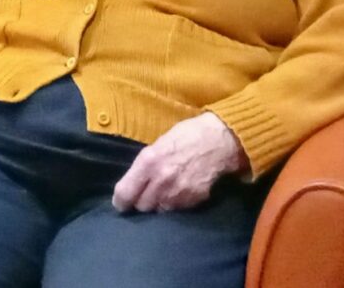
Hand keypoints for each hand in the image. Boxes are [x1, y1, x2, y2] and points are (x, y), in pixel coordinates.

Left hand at [112, 112, 248, 212]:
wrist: (222, 139)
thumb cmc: (189, 134)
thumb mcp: (160, 143)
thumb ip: (146, 164)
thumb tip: (134, 182)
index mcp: (148, 162)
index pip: (123, 195)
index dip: (121, 201)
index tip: (123, 202)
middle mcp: (160, 180)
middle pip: (141, 206)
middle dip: (143, 201)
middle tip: (150, 192)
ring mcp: (177, 192)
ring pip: (159, 210)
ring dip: (161, 203)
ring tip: (168, 191)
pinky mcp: (193, 199)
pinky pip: (178, 209)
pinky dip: (178, 203)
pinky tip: (183, 189)